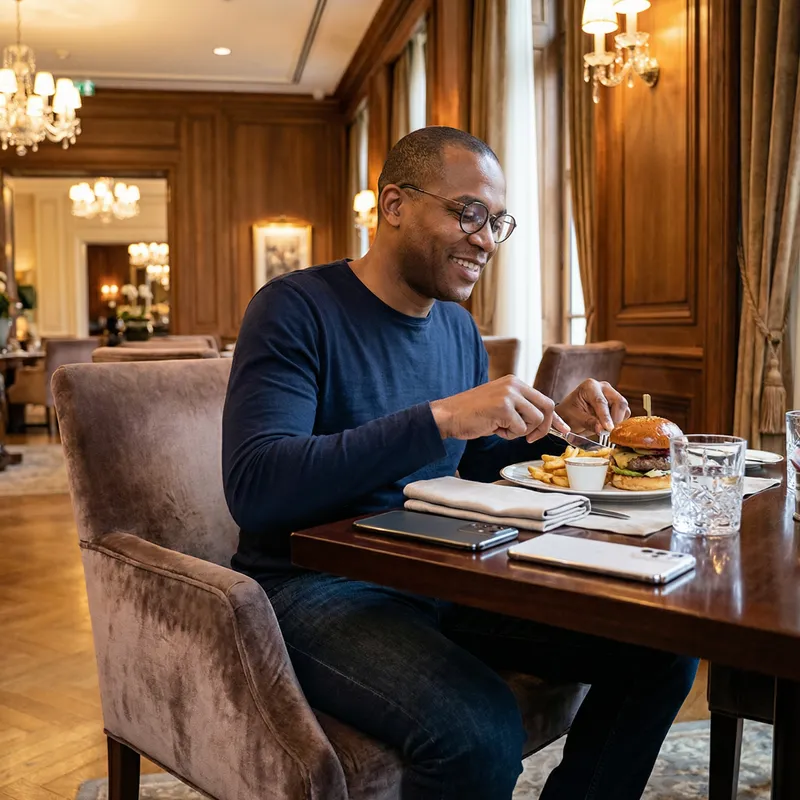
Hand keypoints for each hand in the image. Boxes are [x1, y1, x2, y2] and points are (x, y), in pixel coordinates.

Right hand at [430, 376, 569, 442]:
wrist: (449, 415)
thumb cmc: (472, 413)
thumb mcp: (500, 404)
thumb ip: (520, 407)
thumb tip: (543, 422)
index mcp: (515, 382)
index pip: (544, 399)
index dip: (555, 418)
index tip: (563, 430)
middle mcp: (514, 385)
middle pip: (547, 407)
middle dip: (543, 427)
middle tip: (530, 438)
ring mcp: (509, 395)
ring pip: (535, 420)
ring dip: (520, 431)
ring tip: (501, 428)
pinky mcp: (503, 408)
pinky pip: (519, 429)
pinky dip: (508, 435)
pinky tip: (493, 428)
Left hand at [555, 380, 629, 434]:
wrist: (569, 415)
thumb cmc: (569, 414)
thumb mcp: (574, 418)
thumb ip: (588, 422)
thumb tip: (601, 429)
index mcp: (590, 386)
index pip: (601, 401)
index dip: (605, 416)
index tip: (608, 428)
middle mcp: (603, 387)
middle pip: (619, 402)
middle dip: (615, 419)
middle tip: (607, 432)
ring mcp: (612, 394)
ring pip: (624, 408)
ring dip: (617, 421)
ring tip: (605, 430)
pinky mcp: (617, 403)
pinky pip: (624, 413)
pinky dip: (619, 422)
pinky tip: (607, 426)